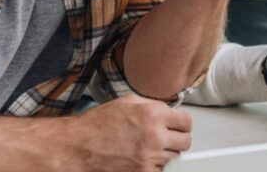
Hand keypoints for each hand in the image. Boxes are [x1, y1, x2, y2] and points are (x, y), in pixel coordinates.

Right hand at [67, 95, 191, 171]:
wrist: (79, 147)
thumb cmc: (98, 124)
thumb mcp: (127, 102)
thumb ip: (152, 105)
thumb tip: (169, 110)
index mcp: (152, 115)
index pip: (187, 122)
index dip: (181, 122)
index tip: (178, 124)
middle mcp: (154, 137)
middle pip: (186, 142)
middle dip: (177, 138)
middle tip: (166, 136)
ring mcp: (149, 158)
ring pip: (174, 158)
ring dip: (164, 152)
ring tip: (147, 146)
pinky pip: (160, 170)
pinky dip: (154, 165)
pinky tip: (142, 157)